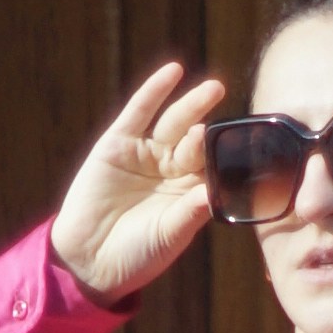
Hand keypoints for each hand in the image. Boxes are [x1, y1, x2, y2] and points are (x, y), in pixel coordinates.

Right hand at [51, 59, 227, 305]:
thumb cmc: (137, 255)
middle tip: (232, 111)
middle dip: (211, 127)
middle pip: (196, 140)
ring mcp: (145, 154)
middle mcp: (171, 169)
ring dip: (193, 105)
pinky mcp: (117, 144)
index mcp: (190, 191)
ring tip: (215, 89)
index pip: (212, 165)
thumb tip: (216, 191)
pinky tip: (173, 72)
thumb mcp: (169, 235)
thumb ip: (191, 212)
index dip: (224, 154)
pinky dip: (155, 91)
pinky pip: (139, 113)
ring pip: (173, 124)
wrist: (89, 260)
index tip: (243, 145)